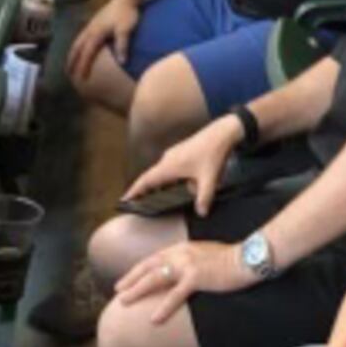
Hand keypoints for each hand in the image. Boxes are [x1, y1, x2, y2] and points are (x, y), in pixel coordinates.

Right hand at [67, 0, 139, 84]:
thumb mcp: (125, 30)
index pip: (87, 53)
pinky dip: (78, 44)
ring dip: (73, 52)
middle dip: (72, 60)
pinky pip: (82, 36)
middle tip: (68, 72)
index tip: (80, 78)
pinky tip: (81, 46)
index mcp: (96, 33)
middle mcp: (90, 30)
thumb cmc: (127, 14)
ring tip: (70, 62)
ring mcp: (91, 25)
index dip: (83, 66)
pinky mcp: (94, 22)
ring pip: (78, 41)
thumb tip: (122, 62)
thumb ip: (122, 46)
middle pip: (77, 48)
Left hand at [113, 238, 252, 323]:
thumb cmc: (233, 259)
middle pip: (149, 266)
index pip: (155, 258)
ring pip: (155, 278)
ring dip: (138, 289)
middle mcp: (181, 253)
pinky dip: (164, 307)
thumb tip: (185, 274)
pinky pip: (175, 295)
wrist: (248, 258)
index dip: (139, 269)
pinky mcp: (197, 277)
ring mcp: (187, 264)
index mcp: (183, 248)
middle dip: (131, 278)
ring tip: (124, 301)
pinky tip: (154, 319)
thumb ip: (192, 261)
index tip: (128, 278)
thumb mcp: (207, 255)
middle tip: (118, 290)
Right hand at [122, 114, 241, 216]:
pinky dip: (167, 178)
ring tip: (154, 197)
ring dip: (157, 184)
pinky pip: (169, 168)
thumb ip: (204, 198)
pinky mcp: (181, 152)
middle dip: (143, 190)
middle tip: (137, 202)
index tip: (124, 200)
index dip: (134, 191)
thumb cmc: (213, 154)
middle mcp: (167, 160)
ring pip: (161, 173)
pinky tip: (176, 185)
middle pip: (151, 177)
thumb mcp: (209, 179)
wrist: (222, 133)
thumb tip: (201, 213)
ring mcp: (173, 154)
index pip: (145, 181)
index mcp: (168, 166)